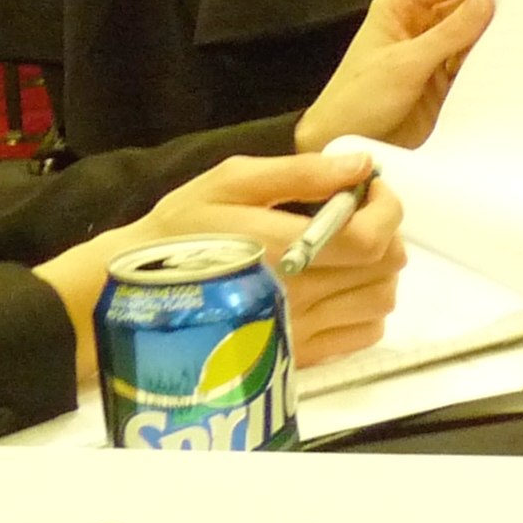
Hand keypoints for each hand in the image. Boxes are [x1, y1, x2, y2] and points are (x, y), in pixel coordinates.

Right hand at [35, 149, 405, 383]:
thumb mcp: (231, 182)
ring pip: (379, 303)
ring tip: (346, 252)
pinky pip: (360, 337)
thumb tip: (360, 167)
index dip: (387, 208)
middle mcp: (300, 296)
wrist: (135, 296)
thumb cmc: (179, 232)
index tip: (371, 188)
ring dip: (377, 272)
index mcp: (285, 248)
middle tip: (355, 216)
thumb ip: (301, 173)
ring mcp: (300, 331)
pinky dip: (364, 310)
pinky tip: (337, 288)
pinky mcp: (296, 356)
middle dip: (383, 233)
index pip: (373, 238)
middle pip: (385, 270)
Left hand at [299, 0, 495, 151]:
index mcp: (401, 6)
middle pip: (466, 6)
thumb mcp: (405, 63)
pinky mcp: (445, 83)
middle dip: (493, 10)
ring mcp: (434, 54)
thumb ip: (449, 33)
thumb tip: (487, 0)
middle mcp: (420, 24)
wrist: (342, 146)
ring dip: (494, 40)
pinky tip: (512, 66)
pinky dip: (491, 67)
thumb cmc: (357, 100)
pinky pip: (474, 67)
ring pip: (474, 37)